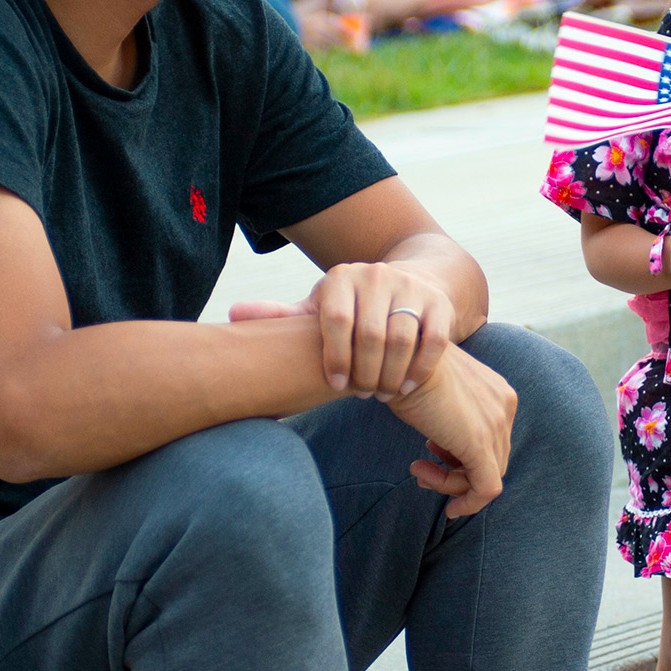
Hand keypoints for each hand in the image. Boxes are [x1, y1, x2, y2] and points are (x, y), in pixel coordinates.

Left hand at [228, 261, 455, 399]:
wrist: (410, 282)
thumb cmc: (353, 306)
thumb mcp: (320, 308)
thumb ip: (281, 316)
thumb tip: (231, 315)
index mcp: (342, 277)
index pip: (336, 322)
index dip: (335, 359)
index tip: (334, 385)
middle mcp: (377, 275)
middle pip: (371, 335)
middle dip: (365, 373)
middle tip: (362, 395)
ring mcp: (412, 287)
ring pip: (402, 340)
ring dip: (392, 375)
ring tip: (382, 394)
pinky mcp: (439, 303)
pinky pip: (434, 342)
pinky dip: (419, 369)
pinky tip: (406, 387)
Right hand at [387, 344, 517, 517]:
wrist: (398, 356)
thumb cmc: (406, 369)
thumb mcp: (436, 392)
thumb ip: (449, 414)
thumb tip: (441, 441)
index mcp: (497, 391)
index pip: (491, 438)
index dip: (460, 454)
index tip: (429, 454)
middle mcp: (504, 406)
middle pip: (491, 458)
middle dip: (456, 472)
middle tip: (421, 470)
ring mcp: (495, 424)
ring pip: (487, 476)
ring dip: (450, 484)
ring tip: (418, 471)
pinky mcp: (480, 444)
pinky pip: (485, 488)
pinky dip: (468, 503)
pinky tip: (449, 509)